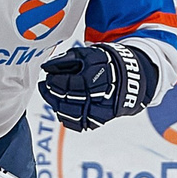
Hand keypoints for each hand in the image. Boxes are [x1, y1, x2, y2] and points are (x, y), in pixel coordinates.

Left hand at [36, 42, 158, 130]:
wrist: (130, 77)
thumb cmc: (106, 63)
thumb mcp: (89, 54)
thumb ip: (68, 59)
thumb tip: (47, 67)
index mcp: (96, 78)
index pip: (68, 83)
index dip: (54, 81)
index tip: (47, 77)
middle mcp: (98, 96)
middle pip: (68, 99)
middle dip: (53, 94)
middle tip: (46, 87)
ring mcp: (100, 110)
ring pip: (72, 114)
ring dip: (58, 106)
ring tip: (53, 98)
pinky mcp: (101, 119)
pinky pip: (80, 124)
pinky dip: (68, 118)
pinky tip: (62, 109)